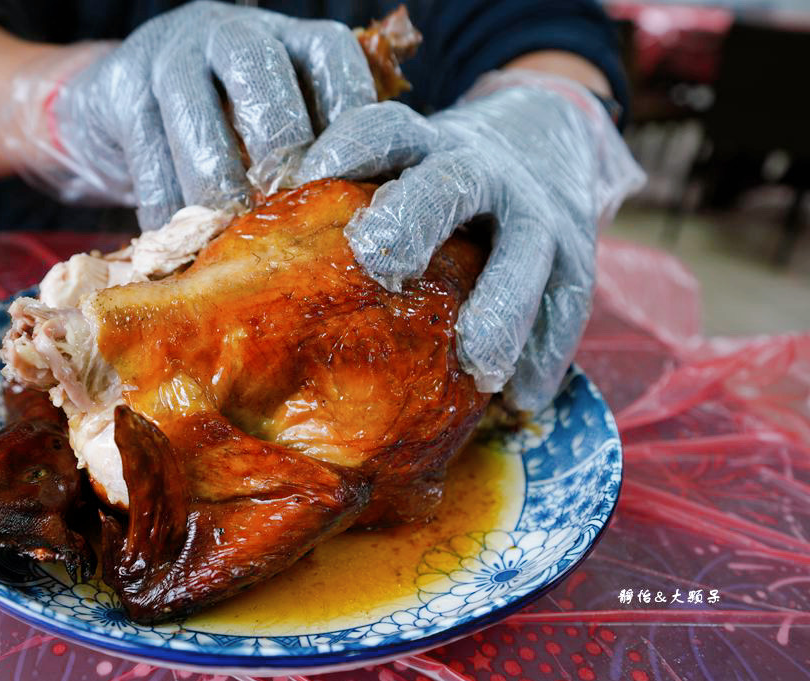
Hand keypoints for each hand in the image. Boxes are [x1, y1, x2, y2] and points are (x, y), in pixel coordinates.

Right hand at [0, 1, 375, 229]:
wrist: (118, 117)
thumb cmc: (223, 138)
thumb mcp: (274, 134)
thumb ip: (314, 160)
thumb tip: (355, 225)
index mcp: (288, 40)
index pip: (331, 55)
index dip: (346, 115)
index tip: (350, 180)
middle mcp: (232, 33)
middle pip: (258, 72)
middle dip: (277, 147)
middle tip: (285, 208)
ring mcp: (171, 53)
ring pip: (197, 117)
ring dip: (216, 187)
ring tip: (230, 236)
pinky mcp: (121, 86)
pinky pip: (148, 155)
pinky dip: (167, 210)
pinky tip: (182, 245)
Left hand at [294, 70, 644, 411]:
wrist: (548, 137)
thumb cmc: (438, 180)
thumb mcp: (403, 168)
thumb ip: (350, 209)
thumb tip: (251, 279)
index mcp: (425, 145)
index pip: (385, 131)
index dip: (348, 149)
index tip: (308, 183)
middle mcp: (481, 169)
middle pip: (450, 185)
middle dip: (417, 218)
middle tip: (380, 261)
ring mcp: (535, 211)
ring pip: (524, 253)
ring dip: (502, 306)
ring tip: (480, 365)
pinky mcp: (578, 251)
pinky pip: (568, 303)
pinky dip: (548, 351)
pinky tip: (524, 398)